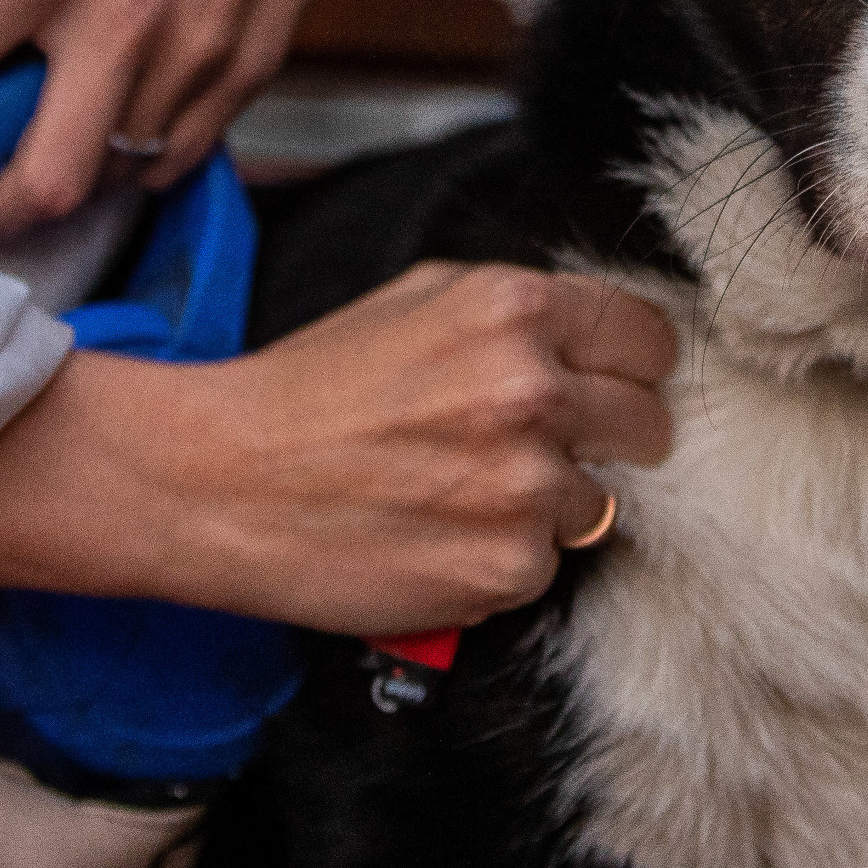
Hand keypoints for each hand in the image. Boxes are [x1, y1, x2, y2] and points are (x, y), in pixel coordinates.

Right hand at [0, 264, 678, 635]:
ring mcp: (525, 488)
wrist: (220, 480)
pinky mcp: (507, 569)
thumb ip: (515, 310)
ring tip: (461, 494)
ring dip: (548, 504)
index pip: (645, 337)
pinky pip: (545, 565)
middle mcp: (534, 393)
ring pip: (598, 501)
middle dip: (611, 435)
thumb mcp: (414, 298)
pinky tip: (438, 536)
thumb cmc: (309, 387)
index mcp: (514, 309)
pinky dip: (503, 558)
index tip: (620, 383)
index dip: (634, 364)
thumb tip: (595, 338)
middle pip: (646, 422)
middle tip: (547, 446)